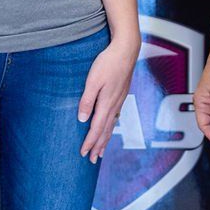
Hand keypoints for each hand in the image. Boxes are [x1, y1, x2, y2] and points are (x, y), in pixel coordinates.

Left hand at [79, 37, 138, 162]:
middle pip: (105, 132)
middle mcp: (114, 105)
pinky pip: (116, 117)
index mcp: (106, 103)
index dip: (89, 143)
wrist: (126, 49)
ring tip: (101, 151)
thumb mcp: (93, 80)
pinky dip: (111, 127)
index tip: (83, 154)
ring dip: (105, 140)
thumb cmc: (108, 62)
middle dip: (98, 147)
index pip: (96, 129)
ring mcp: (119, 100)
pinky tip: (110, 127)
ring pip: (112, 125)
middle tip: (92, 160)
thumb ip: (87, 100)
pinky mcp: (121, 94)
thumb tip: (82, 119)